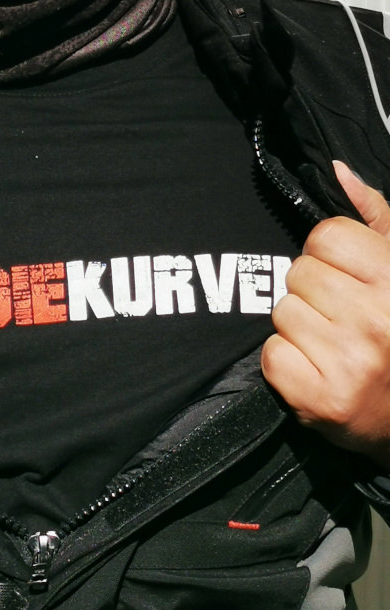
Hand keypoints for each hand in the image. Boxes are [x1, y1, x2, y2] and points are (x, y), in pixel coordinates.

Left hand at [262, 161, 389, 469]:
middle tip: (338, 316)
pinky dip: (286, 361)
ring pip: (282, 312)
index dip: (327, 254)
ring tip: (330, 344)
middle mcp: (377, 320)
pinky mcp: (320, 398)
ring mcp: (349, 362)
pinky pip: (272, 354)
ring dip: (298, 326)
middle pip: (298, 274)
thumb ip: (374, 219)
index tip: (343, 275)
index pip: (325, 237)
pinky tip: (316, 368)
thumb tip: (337, 171)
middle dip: (312, 291)